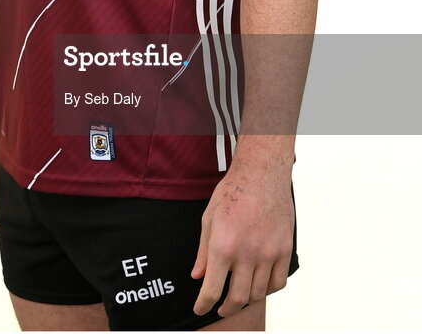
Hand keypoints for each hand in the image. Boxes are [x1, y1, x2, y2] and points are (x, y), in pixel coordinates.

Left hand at [190, 159, 294, 317]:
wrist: (261, 174)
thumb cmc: (232, 192)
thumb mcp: (209, 219)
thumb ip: (203, 251)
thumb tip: (198, 276)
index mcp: (223, 246)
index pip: (212, 290)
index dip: (204, 305)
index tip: (200, 309)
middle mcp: (246, 254)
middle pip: (237, 297)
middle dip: (226, 308)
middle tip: (221, 308)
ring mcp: (268, 253)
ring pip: (259, 293)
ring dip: (247, 298)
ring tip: (240, 294)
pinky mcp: (284, 249)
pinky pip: (278, 282)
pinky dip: (269, 289)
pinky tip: (260, 285)